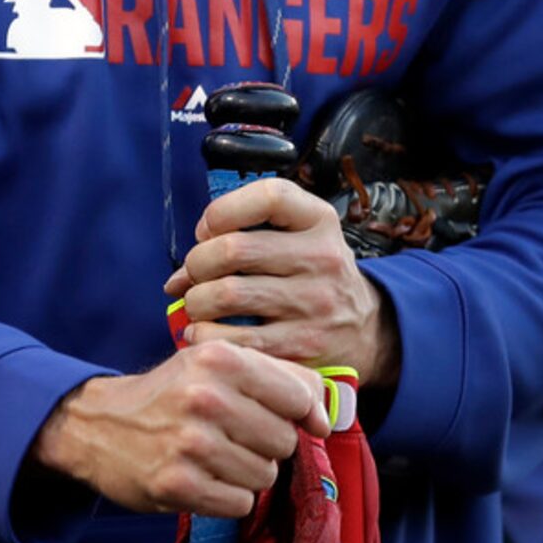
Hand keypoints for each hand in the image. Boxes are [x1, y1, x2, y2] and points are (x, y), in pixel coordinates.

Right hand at [30, 342, 331, 517]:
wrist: (98, 425)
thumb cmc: (170, 393)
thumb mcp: (214, 364)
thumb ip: (276, 377)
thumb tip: (328, 411)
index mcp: (220, 358)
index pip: (299, 396)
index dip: (304, 416)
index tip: (299, 424)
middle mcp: (206, 397)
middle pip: (284, 441)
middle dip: (266, 445)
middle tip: (233, 437)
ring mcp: (191, 442)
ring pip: (264, 475)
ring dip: (245, 473)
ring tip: (214, 457)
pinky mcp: (177, 484)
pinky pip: (239, 503)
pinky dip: (226, 497)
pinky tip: (201, 479)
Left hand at [162, 176, 401, 387]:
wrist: (365, 329)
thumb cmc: (312, 275)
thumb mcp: (298, 238)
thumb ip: (243, 236)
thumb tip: (178, 276)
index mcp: (319, 220)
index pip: (268, 196)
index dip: (223, 210)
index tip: (207, 230)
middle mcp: (322, 258)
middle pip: (234, 249)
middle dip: (197, 262)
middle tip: (195, 274)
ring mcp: (315, 304)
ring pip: (228, 294)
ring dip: (197, 301)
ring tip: (198, 305)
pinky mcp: (303, 346)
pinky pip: (236, 339)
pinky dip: (206, 336)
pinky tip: (204, 332)